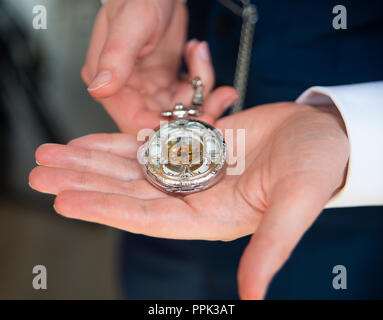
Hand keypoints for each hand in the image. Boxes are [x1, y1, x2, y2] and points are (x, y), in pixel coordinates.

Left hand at [29, 102, 348, 298]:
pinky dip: (117, 142)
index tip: (64, 198)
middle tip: (39, 170)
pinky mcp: (192, 146)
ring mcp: (191, 169)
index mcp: (211, 217)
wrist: (319, 135)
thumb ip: (270, 247)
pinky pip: (147, 144)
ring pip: (129, 167)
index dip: (106, 208)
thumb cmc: (316, 168)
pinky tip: (88, 140)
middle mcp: (193, 197)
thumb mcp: (296, 205)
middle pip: (127, 191)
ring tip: (51, 152)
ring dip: (90, 160)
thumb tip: (255, 299)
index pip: (147, 217)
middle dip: (83, 180)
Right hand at [82, 0, 236, 132]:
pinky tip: (198, 54)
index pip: (133, 119)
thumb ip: (116, 57)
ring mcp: (148, 87)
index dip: (161, 126)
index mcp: (111, 80)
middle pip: (160, 119)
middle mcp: (127, 89)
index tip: (189, 121)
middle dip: (190, 112)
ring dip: (201, 92)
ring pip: (178, 109)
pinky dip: (200, 79)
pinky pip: (187, 94)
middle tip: (216, 98)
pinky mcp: (165, 82)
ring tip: (204, 61)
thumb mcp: (131, 23)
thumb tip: (100, 89)